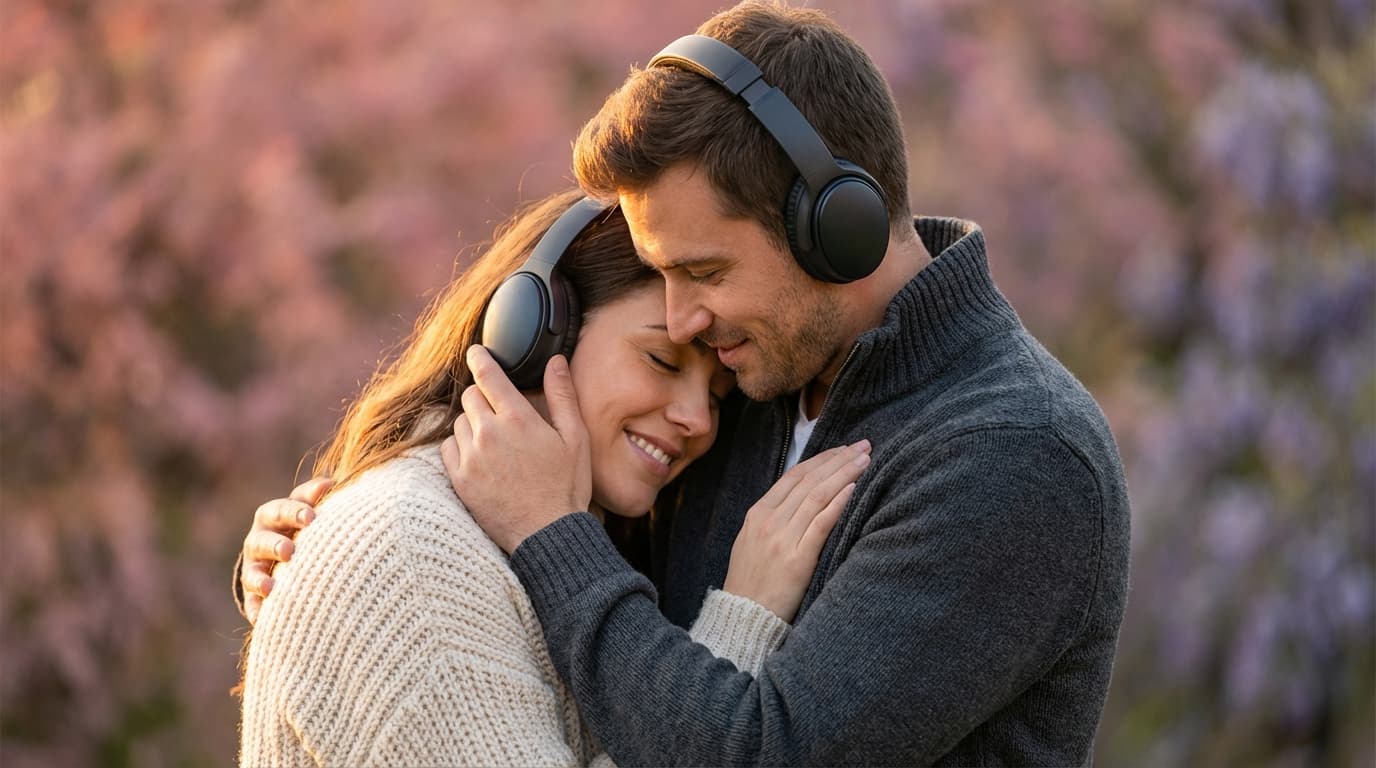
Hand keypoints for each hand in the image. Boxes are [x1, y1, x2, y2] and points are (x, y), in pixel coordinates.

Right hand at [239, 477, 332, 624]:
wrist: (284, 556)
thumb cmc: (306, 527)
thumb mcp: (311, 510)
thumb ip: (318, 496)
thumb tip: (332, 482)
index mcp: (276, 514)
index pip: (283, 508)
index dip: (296, 511)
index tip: (312, 516)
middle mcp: (261, 537)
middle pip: (263, 539)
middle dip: (276, 543)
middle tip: (290, 551)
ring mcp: (255, 565)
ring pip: (253, 570)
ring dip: (260, 578)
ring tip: (271, 587)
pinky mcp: (253, 593)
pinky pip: (251, 603)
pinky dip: (256, 610)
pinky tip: (261, 618)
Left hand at [441, 346, 590, 552]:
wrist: (548, 534)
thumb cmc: (567, 486)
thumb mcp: (575, 438)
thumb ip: (562, 396)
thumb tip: (555, 361)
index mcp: (518, 419)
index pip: (488, 376)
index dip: (480, 359)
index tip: (475, 351)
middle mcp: (489, 434)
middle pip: (470, 396)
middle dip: (483, 397)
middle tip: (500, 412)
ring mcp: (471, 458)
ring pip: (459, 422)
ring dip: (473, 424)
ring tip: (495, 441)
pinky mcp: (460, 480)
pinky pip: (448, 449)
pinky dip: (460, 447)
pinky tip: (480, 458)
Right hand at [723, 440, 870, 622]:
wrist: (743, 617)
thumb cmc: (752, 582)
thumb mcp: (752, 542)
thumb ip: (773, 518)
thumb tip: (802, 499)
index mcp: (758, 513)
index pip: (795, 475)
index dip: (822, 459)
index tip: (843, 449)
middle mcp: (769, 521)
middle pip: (810, 480)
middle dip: (839, 459)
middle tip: (863, 446)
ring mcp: (783, 539)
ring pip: (818, 496)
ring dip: (844, 474)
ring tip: (865, 461)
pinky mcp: (798, 559)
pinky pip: (821, 523)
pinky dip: (838, 503)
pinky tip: (853, 489)